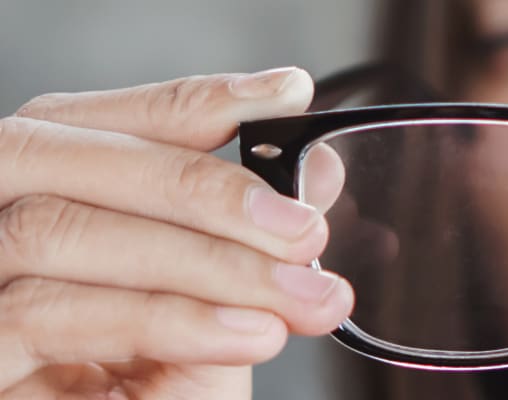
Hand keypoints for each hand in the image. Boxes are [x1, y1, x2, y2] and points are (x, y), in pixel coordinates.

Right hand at [0, 67, 355, 398]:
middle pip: (53, 158)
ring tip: (299, 297)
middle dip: (198, 184)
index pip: (87, 123)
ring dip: (202, 260)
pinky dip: (164, 318)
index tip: (284, 94)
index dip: (184, 101)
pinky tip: (247, 333)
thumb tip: (316, 167)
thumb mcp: (216, 317)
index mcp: (33, 206)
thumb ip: (251, 244)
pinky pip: (46, 315)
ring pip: (56, 234)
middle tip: (305, 230)